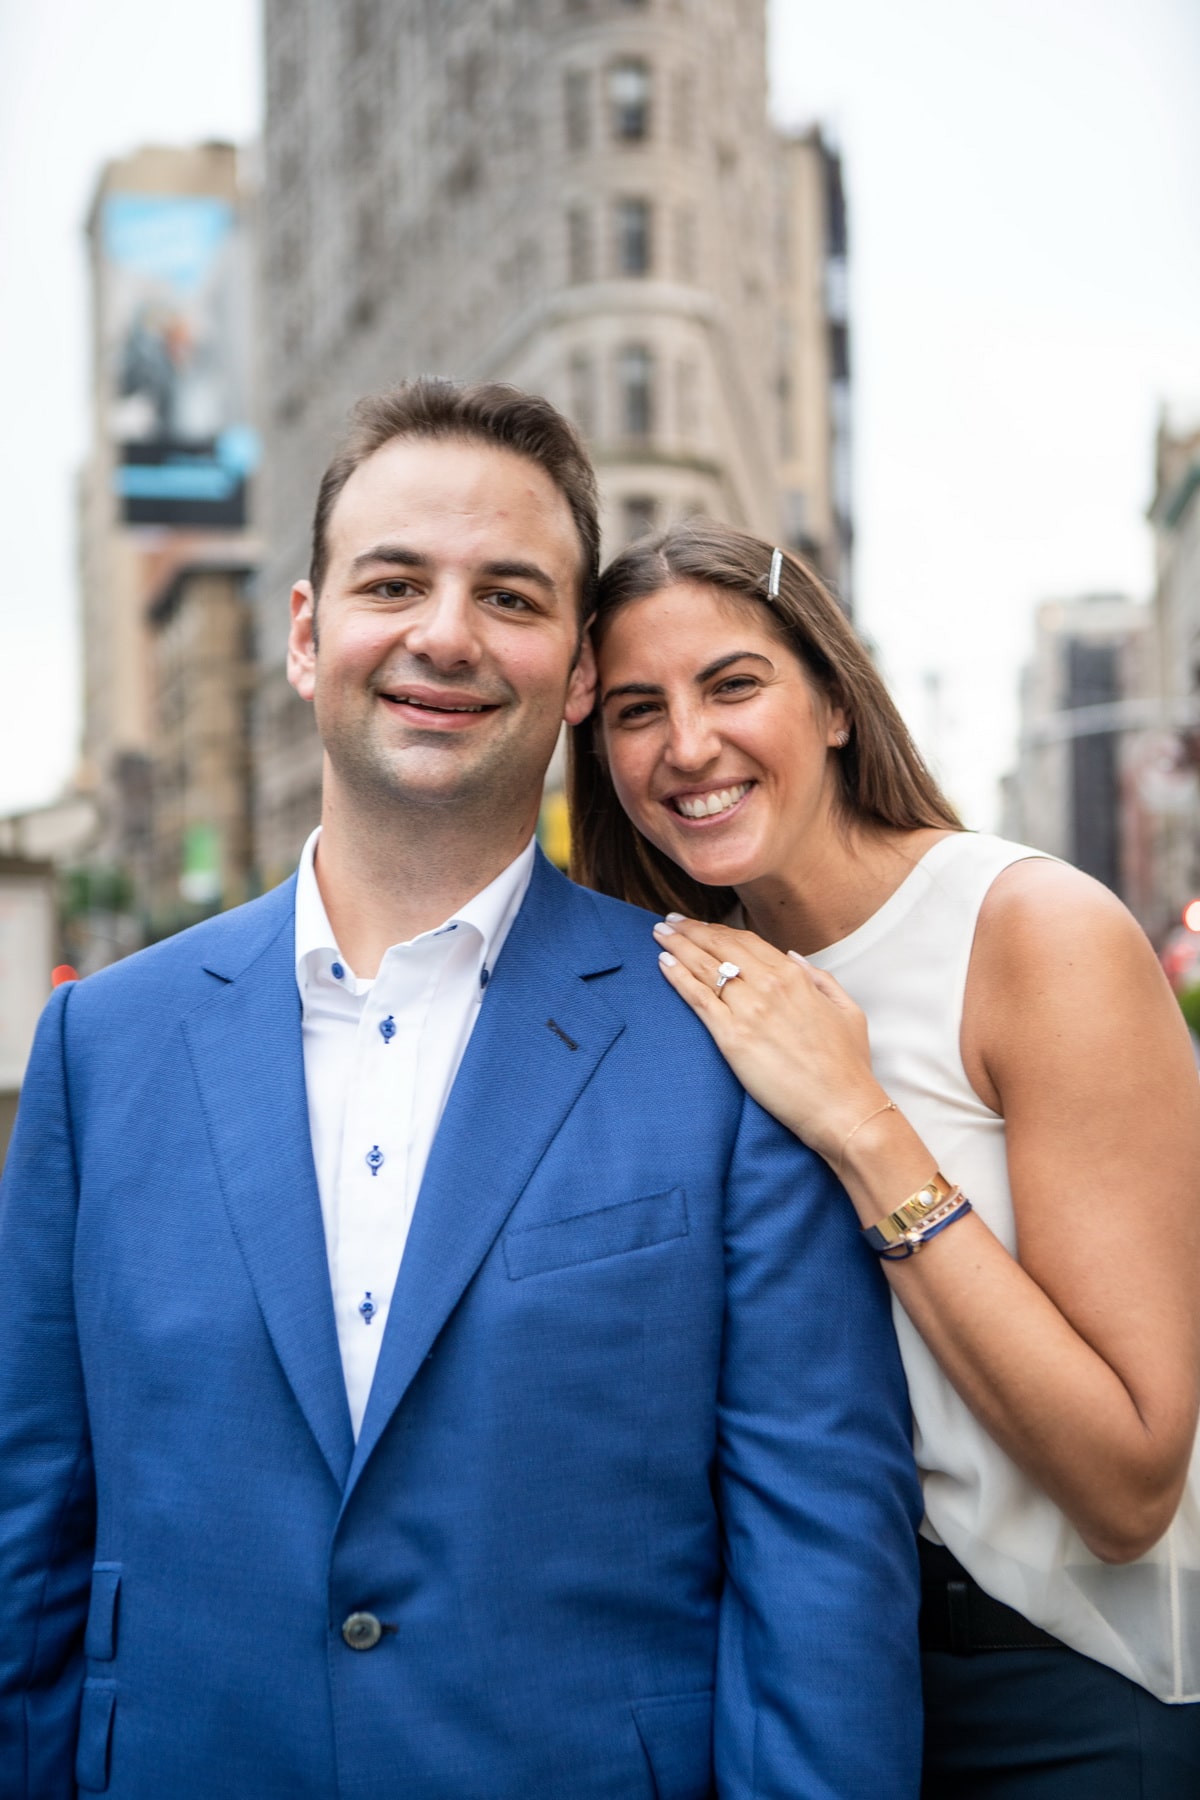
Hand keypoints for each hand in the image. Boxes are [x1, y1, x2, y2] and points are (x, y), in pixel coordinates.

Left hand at [652, 917, 886, 1161]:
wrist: (840, 1106)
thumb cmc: (847, 1065)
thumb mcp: (846, 1009)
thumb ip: (819, 979)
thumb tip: (793, 957)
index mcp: (795, 976)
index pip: (746, 942)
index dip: (718, 931)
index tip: (701, 926)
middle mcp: (769, 985)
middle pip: (720, 947)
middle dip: (691, 930)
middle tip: (670, 922)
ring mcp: (748, 1010)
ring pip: (704, 967)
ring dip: (678, 946)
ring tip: (658, 934)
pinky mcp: (731, 1037)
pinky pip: (698, 998)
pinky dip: (677, 977)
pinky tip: (663, 963)